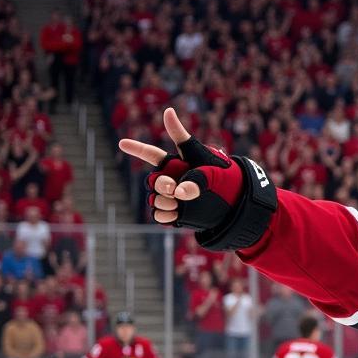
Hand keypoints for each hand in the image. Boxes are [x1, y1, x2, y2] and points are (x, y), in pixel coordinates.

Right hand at [119, 108, 276, 250]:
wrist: (235, 202)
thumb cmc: (225, 178)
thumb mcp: (214, 170)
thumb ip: (195, 176)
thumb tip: (179, 193)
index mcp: (178, 162)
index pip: (153, 155)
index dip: (137, 148)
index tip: (121, 143)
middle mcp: (171, 179)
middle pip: (153, 180)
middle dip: (160, 184)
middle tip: (173, 187)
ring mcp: (172, 197)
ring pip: (154, 199)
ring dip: (163, 201)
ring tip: (178, 202)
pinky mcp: (176, 214)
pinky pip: (159, 215)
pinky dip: (164, 215)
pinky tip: (176, 213)